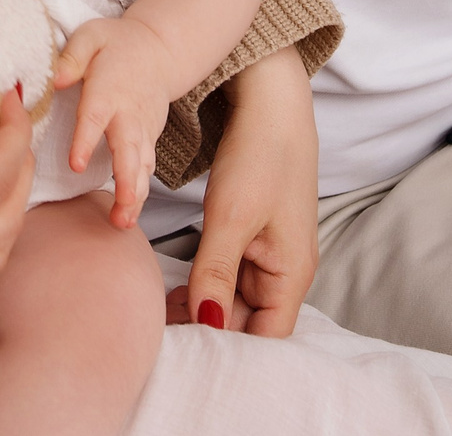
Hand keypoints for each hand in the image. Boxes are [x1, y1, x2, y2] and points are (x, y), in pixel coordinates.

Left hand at [51, 15, 174, 227]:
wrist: (159, 50)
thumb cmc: (117, 44)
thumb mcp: (91, 36)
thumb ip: (72, 56)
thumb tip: (56, 78)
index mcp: (109, 89)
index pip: (95, 116)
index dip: (86, 140)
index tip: (75, 163)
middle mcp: (129, 113)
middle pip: (129, 149)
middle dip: (127, 180)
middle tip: (121, 206)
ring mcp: (143, 129)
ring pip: (141, 166)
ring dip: (135, 195)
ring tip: (123, 222)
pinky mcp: (149, 139)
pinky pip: (146, 168)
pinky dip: (141, 192)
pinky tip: (130, 213)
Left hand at [165, 48, 318, 336]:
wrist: (270, 103)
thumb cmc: (260, 156)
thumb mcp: (231, 217)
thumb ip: (215, 273)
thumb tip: (205, 322)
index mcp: (292, 274)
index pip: (267, 337)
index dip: (229, 347)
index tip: (187, 348)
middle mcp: (286, 271)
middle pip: (249, 321)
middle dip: (209, 329)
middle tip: (159, 331)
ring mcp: (270, 255)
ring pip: (235, 298)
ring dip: (202, 306)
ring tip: (160, 312)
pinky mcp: (253, 238)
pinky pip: (229, 274)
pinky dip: (204, 282)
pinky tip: (174, 287)